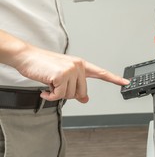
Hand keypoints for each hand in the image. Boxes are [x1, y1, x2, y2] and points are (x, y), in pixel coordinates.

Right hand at [13, 45, 128, 102]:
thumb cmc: (44, 65)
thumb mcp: (63, 75)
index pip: (101, 73)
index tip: (126, 82)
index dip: (114, 79)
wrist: (27, 57)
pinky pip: (58, 96)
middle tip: (56, 85)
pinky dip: (50, 96)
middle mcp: (79, 66)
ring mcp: (71, 70)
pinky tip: (45, 88)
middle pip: (81, 92)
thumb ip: (75, 85)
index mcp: (81, 65)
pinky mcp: (61, 75)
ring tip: (50, 83)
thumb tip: (85, 99)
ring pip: (69, 95)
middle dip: (67, 93)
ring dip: (57, 93)